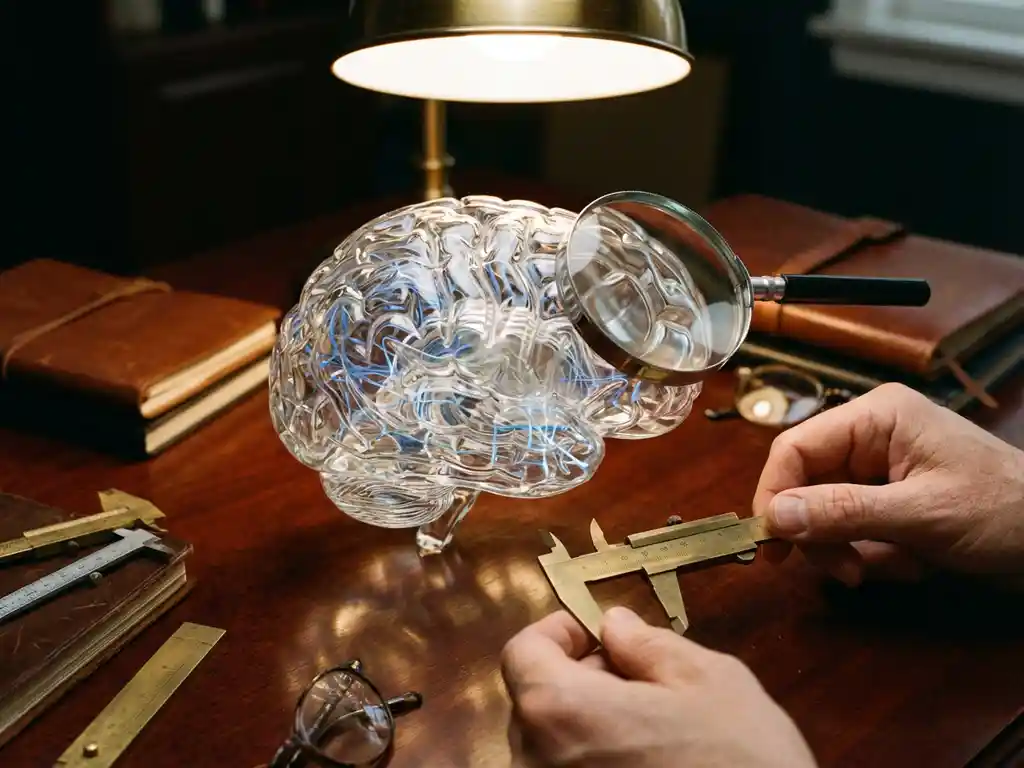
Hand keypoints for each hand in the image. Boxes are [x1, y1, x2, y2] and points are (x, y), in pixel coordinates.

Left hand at [501, 607, 816, 767]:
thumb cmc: (739, 761)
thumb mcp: (708, 681)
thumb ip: (648, 645)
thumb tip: (614, 627)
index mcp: (559, 711)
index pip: (521, 654)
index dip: (557, 634)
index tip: (596, 636)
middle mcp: (535, 763)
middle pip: (535, 702)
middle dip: (580, 680)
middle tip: (639, 682)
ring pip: (551, 747)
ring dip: (589, 727)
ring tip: (651, 733)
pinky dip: (594, 765)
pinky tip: (648, 767)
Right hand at [754, 383, 1023, 585]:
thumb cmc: (1003, 513)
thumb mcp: (921, 515)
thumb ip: (843, 513)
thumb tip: (773, 518)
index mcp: (876, 417)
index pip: (795, 448)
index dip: (775, 494)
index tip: (772, 543)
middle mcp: (871, 436)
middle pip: (806, 484)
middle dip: (823, 533)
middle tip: (846, 572)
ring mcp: (882, 468)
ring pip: (827, 513)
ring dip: (853, 549)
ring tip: (897, 568)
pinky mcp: (892, 498)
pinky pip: (855, 528)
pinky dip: (875, 554)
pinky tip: (913, 564)